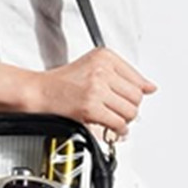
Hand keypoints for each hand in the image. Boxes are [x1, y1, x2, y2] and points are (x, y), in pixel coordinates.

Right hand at [24, 47, 157, 137]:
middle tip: (118, 111)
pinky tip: (111, 128)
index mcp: (104, 56)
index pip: (137, 77)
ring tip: (113, 119)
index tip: (129, 98)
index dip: (135, 92)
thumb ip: (122, 75)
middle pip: (136, 96)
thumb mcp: (93, 67)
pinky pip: (117, 123)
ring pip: (129, 111)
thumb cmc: (61, 83)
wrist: (38, 92)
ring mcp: (96, 88)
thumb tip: (149, 87)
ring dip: (124, 120)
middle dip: (129, 108)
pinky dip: (118, 130)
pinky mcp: (91, 107)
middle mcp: (102, 70)